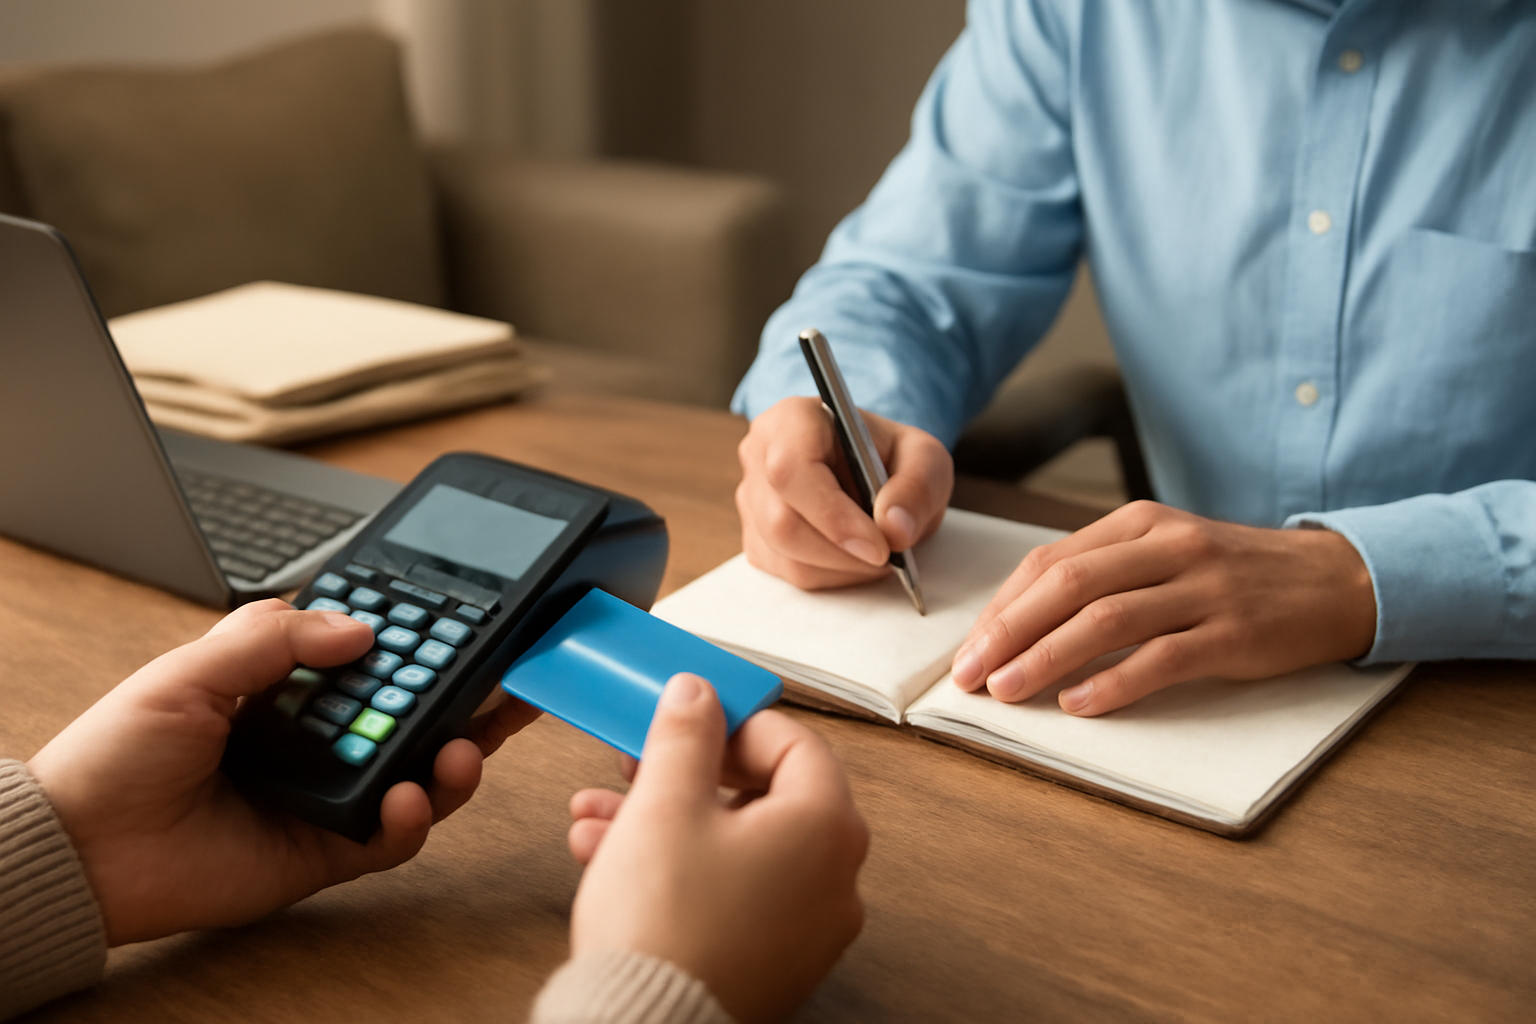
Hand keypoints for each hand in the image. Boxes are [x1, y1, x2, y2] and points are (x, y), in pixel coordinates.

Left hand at [26, 599, 539, 944]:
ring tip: (467, 745)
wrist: (79, 849)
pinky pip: (391, 837)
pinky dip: (412, 817)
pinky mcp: (328, 851)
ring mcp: (330, 794)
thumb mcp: (190, 670)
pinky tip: (408, 797)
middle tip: (512, 679)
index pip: (378, 656)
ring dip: (457, 756)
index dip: (427, 640)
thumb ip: (273, 638)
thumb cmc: (118, 755)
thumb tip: (360, 627)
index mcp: (291, 686)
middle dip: (472, 696)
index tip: (474, 619)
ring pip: (421, 773)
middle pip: (417, 712)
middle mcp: (321, 737)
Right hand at [565, 674, 867, 1023]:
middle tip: (641, 765)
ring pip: (735, 847)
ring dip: (666, 822)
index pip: (794, 743)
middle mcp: (833, 880)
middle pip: (762, 796)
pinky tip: (613, 861)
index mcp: (827, 828)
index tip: (691, 717)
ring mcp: (807, 928)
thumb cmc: (664, 928)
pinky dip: (681, 870)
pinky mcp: (771, 963)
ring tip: (602, 818)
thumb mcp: (666, 802)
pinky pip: (730, 893)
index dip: (734, 722)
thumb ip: (686, 735)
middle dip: (684, 776)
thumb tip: (698, 696)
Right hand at [736, 395, 952, 588]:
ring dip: (841, 567)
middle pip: (781, 522)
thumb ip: (918, 486)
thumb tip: (894, 527)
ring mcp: (751, 499)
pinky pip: (786, 572)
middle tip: (887, 557)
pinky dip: (830, 576)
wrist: (870, 471)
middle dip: (842, 552)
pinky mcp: (755, 537)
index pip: (790, 469)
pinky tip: (853, 557)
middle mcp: (759, 456)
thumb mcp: (925, 458)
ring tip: (877, 552)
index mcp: (792, 419)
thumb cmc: (889, 457)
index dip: (832, 514)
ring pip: (784, 554)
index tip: (879, 545)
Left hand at [950, 501, 1377, 715]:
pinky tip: (1080, 704)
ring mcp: (1202, 588)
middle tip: (970, 674)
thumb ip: (1103, 574)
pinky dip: (1115, 682)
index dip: (1001, 607)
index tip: (968, 648)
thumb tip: (1020, 620)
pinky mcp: (1233, 633)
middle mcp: (1167, 547)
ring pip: (1106, 618)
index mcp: (1139, 524)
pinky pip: (1163, 657)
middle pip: (1067, 585)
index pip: (1049, 561)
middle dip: (1008, 632)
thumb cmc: (1233, 574)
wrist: (1334, 580)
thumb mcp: (1165, 552)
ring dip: (1047, 657)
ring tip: (1008, 691)